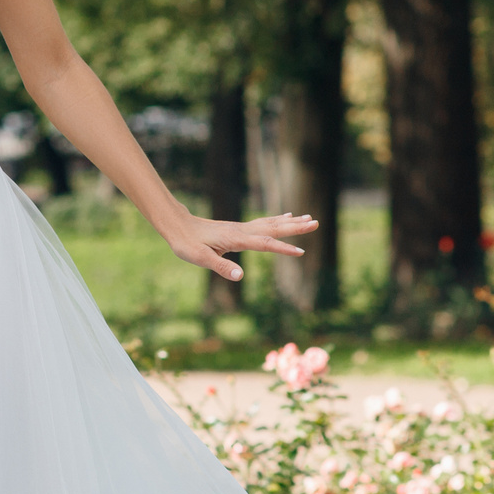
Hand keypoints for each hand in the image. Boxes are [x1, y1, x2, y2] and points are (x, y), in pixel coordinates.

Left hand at [168, 213, 318, 280]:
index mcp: (236, 239)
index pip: (265, 244)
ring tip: (309, 219)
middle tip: (316, 223)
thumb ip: (220, 267)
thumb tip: (240, 276)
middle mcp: (242, 231)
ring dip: (291, 222)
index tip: (301, 252)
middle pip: (274, 228)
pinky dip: (278, 220)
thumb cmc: (187, 244)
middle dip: (295, 228)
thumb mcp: (200, 259)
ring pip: (271, 224)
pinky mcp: (239, 228)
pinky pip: (264, 223)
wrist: (177, 226)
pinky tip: (287, 217)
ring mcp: (242, 228)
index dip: (283, 248)